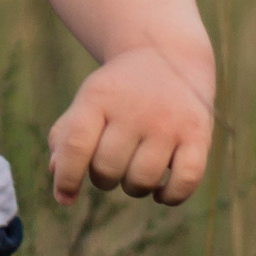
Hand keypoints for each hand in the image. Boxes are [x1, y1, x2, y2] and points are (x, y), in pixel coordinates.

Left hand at [47, 45, 212, 206]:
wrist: (168, 58)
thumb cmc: (118, 92)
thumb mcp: (87, 101)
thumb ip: (66, 136)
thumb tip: (56, 173)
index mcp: (98, 97)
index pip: (76, 145)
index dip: (67, 177)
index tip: (64, 197)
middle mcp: (134, 109)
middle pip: (108, 168)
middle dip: (103, 179)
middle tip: (110, 167)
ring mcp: (168, 122)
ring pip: (142, 181)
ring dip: (133, 189)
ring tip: (134, 174)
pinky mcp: (198, 135)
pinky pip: (184, 182)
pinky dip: (169, 197)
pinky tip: (160, 191)